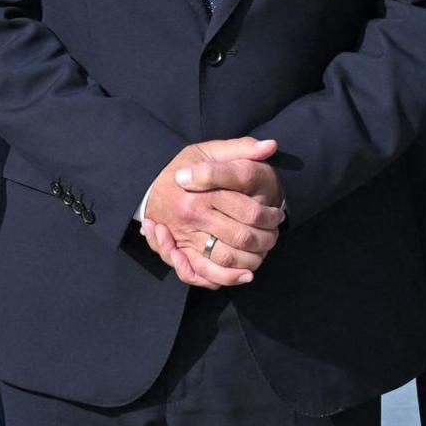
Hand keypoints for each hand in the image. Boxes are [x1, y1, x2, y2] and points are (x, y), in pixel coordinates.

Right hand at [140, 138, 284, 287]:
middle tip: (273, 236)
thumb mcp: (209, 150)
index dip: (270, 216)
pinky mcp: (179, 252)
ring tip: (261, 253)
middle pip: (241, 237)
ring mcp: (184, 236)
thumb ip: (241, 147)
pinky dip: (224, 278)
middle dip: (265, 240)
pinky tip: (243, 275)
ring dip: (251, 260)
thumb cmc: (185, 167)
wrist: (148, 183)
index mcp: (202, 191)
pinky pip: (201, 273)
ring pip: (225, 258)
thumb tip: (270, 146)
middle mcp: (192, 215)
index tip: (278, 215)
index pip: (248, 211)